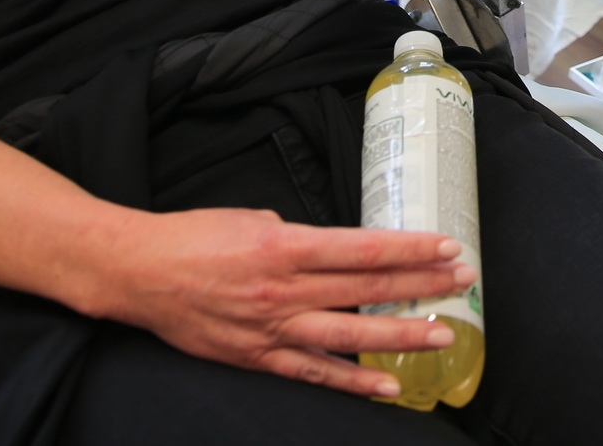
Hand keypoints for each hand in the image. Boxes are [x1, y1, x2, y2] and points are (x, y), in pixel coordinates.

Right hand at [95, 207, 476, 397]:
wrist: (141, 274)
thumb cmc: (195, 237)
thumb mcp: (254, 217)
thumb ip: (299, 237)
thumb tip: (333, 251)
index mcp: (284, 246)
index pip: (363, 248)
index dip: (409, 250)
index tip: (446, 247)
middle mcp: (284, 289)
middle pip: (367, 289)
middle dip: (420, 285)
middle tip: (462, 280)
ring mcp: (272, 328)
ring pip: (350, 335)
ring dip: (400, 335)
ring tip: (443, 333)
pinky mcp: (258, 356)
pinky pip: (315, 373)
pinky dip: (353, 380)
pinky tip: (388, 384)